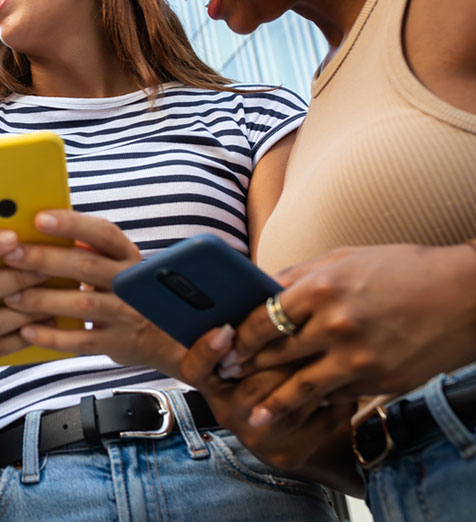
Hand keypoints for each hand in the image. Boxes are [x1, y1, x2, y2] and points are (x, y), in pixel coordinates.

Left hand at [1, 210, 183, 375]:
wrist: (163, 336)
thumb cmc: (120, 290)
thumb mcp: (112, 264)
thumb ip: (82, 249)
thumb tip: (32, 226)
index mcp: (126, 255)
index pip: (102, 233)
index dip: (71, 224)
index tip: (39, 218)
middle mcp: (130, 282)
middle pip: (86, 266)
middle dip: (45, 259)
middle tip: (10, 255)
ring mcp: (126, 314)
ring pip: (82, 304)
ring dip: (42, 299)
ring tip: (10, 296)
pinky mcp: (118, 343)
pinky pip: (82, 341)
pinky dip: (52, 337)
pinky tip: (26, 331)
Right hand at [178, 325, 359, 490]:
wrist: (298, 428)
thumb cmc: (276, 372)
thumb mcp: (256, 351)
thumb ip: (252, 327)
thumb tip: (259, 284)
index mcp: (212, 384)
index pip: (195, 369)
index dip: (206, 350)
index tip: (226, 329)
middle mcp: (226, 413)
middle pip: (250, 384)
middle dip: (281, 359)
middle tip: (307, 332)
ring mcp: (254, 437)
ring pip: (285, 405)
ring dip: (311, 378)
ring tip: (332, 354)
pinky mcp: (285, 455)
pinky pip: (314, 424)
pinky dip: (335, 403)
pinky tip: (346, 384)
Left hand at [220, 243, 475, 426]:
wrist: (465, 295)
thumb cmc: (400, 270)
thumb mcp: (343, 260)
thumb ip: (299, 276)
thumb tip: (257, 289)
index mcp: (323, 287)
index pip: (263, 317)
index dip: (238, 336)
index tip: (222, 346)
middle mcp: (337, 323)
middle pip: (276, 353)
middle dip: (247, 368)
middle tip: (227, 378)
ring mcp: (360, 357)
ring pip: (302, 386)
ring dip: (274, 403)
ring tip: (255, 415)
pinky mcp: (381, 381)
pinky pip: (339, 396)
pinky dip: (319, 403)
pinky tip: (303, 410)